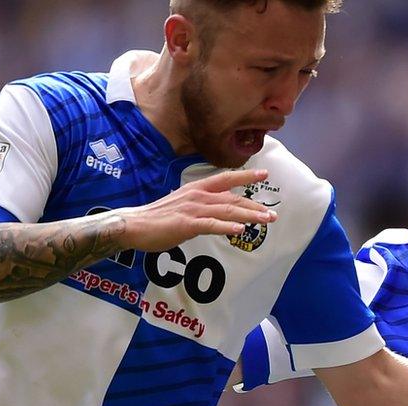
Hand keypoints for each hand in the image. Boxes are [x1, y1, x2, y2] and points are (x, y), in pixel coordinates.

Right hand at [117, 168, 276, 251]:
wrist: (134, 225)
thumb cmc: (158, 218)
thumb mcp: (184, 206)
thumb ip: (203, 207)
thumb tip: (219, 212)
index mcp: (197, 189)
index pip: (225, 179)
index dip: (245, 176)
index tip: (264, 173)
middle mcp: (197, 196)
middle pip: (232, 198)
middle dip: (254, 207)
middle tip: (273, 215)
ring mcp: (192, 209)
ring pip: (226, 210)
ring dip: (248, 216)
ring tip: (266, 222)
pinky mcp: (186, 224)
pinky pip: (210, 225)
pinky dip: (226, 226)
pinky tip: (240, 230)